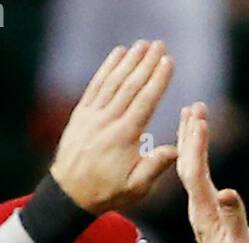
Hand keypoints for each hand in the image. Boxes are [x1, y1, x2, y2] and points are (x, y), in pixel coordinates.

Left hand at [49, 41, 178, 213]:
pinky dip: (108, 68)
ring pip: (113, 81)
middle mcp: (108, 121)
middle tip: (160, 45)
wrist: (70, 192)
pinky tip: (118, 54)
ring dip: (129, 60)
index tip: (169, 62)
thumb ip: (156, 166)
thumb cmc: (107, 192)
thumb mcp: (136, 187)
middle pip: (130, 85)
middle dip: (146, 63)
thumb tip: (178, 149)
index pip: (145, 101)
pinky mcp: (82, 113)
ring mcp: (93, 114)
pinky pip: (96, 85)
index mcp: (125, 137)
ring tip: (143, 44)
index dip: (158, 80)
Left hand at [177, 102, 248, 242]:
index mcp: (204, 212)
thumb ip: (234, 220)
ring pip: (189, 167)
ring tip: (194, 114)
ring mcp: (200, 208)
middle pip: (187, 164)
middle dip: (190, 134)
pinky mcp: (206, 210)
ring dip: (191, 140)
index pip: (194, 172)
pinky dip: (196, 154)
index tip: (199, 119)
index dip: (196, 145)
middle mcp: (197, 207)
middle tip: (195, 106)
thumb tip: (229, 193)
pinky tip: (199, 144)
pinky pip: (196, 175)